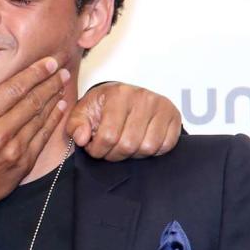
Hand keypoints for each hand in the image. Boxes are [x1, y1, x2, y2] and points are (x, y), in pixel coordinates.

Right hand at [0, 54, 68, 206]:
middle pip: (32, 101)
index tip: (49, 62)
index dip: (35, 73)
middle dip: (50, 83)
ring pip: (40, 118)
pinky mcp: (23, 164)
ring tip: (61, 85)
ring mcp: (13, 151)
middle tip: (62, 70)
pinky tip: (59, 108)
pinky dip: (53, 120)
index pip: (14, 88)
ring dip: (54, 99)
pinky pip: (42, 137)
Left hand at [66, 83, 180, 160]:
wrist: (126, 98)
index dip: (99, 150)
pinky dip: (153, 151)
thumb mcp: (83, 113)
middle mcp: (142, 97)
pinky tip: (141, 143)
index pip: (108, 136)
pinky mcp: (174, 116)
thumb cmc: (103, 107)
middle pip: (128, 144)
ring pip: (147, 147)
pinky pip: (166, 145)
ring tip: (125, 145)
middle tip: (110, 150)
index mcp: (118, 94)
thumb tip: (82, 138)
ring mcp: (161, 106)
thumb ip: (75, 126)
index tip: (95, 148)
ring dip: (134, 154)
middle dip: (115, 154)